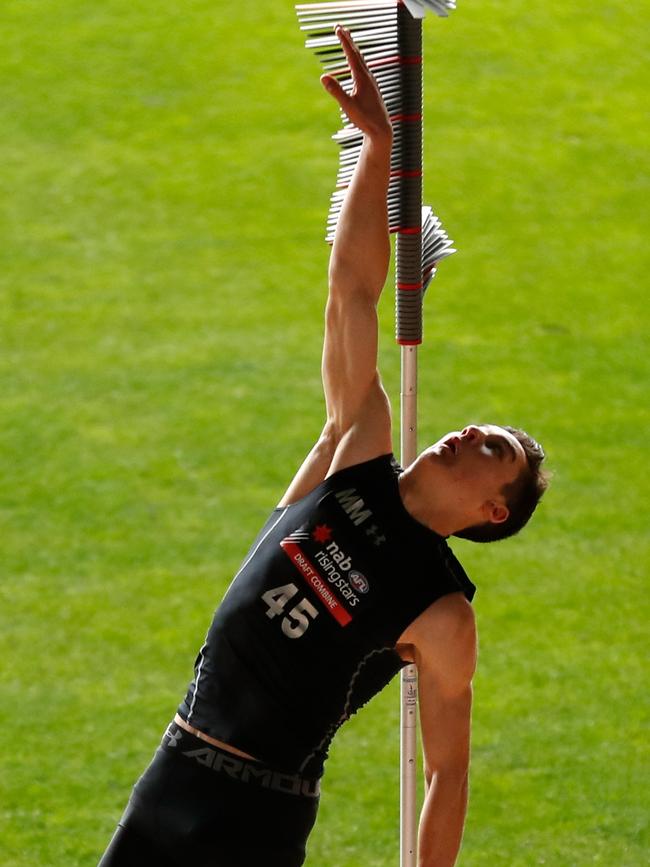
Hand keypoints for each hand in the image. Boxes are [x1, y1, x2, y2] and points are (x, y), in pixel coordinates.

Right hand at [321, 26, 391, 142]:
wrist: (381, 129)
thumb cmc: (365, 119)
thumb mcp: (348, 105)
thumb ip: (336, 90)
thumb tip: (323, 76)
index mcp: (362, 78)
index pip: (351, 55)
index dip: (344, 41)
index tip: (338, 28)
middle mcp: (368, 77)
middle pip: (357, 54)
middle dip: (348, 40)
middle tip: (341, 27)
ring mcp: (371, 83)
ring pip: (361, 61)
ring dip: (353, 49)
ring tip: (349, 41)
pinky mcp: (371, 89)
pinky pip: (363, 69)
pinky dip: (358, 61)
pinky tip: (357, 64)